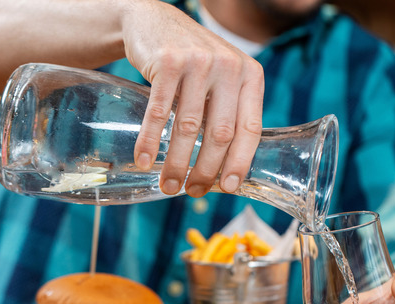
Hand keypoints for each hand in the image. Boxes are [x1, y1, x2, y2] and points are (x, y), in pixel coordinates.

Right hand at [122, 1, 264, 197]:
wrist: (154, 22)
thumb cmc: (192, 63)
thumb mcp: (221, 79)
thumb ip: (228, 113)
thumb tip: (224, 171)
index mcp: (250, 76)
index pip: (250, 128)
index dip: (240, 162)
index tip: (228, 188)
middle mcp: (229, 67)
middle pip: (220, 134)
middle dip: (205, 170)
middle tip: (193, 192)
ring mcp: (199, 63)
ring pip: (189, 127)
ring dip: (176, 162)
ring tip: (168, 185)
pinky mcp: (168, 62)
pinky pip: (160, 112)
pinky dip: (149, 140)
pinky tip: (144, 159)